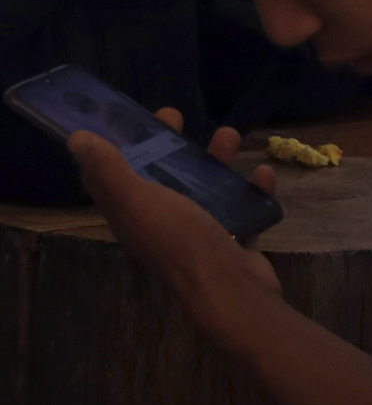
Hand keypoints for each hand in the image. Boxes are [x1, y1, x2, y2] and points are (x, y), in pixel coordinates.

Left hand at [71, 113, 280, 331]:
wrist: (231, 287)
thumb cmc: (182, 239)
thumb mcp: (138, 200)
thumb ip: (109, 169)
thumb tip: (76, 139)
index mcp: (131, 215)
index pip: (109, 178)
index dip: (110, 146)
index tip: (122, 117)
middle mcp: (159, 223)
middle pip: (157, 176)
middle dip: (163, 145)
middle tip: (175, 117)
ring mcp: (197, 232)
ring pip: (201, 188)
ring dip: (213, 160)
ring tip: (230, 135)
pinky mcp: (231, 238)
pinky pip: (239, 207)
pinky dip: (250, 190)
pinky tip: (262, 174)